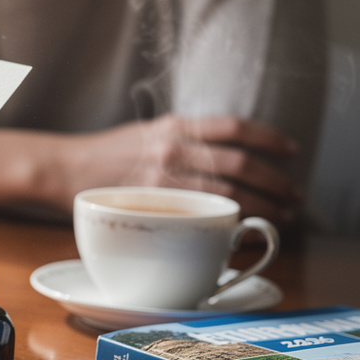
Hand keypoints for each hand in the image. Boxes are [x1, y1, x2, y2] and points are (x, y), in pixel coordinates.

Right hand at [62, 115, 300, 221]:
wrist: (63, 168)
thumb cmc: (105, 155)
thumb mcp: (146, 133)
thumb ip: (183, 140)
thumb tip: (226, 158)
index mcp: (174, 127)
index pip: (234, 127)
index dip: (269, 138)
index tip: (291, 151)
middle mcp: (173, 150)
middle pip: (241, 165)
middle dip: (276, 182)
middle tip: (295, 195)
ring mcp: (164, 181)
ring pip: (229, 195)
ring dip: (264, 206)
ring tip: (282, 215)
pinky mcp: (154, 207)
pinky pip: (203, 219)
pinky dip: (231, 228)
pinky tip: (244, 233)